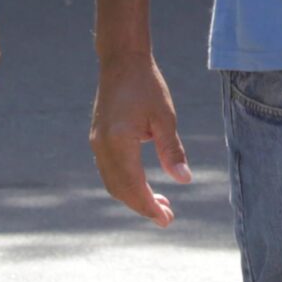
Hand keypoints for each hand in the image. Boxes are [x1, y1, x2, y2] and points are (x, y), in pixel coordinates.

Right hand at [90, 52, 188, 227]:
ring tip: (160, 203)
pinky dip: (126, 184)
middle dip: (142, 206)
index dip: (149, 206)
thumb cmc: (146, 85)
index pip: (133, 185)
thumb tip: (184, 180)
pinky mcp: (99, 139)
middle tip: (167, 217)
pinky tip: (143, 185)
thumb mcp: (165, 117)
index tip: (167, 220)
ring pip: (113, 182)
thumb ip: (172, 150)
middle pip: (120, 189)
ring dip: (134, 197)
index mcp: (118, 142)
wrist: (121, 61)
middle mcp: (102, 146)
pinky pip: (109, 171)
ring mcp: (97, 143)